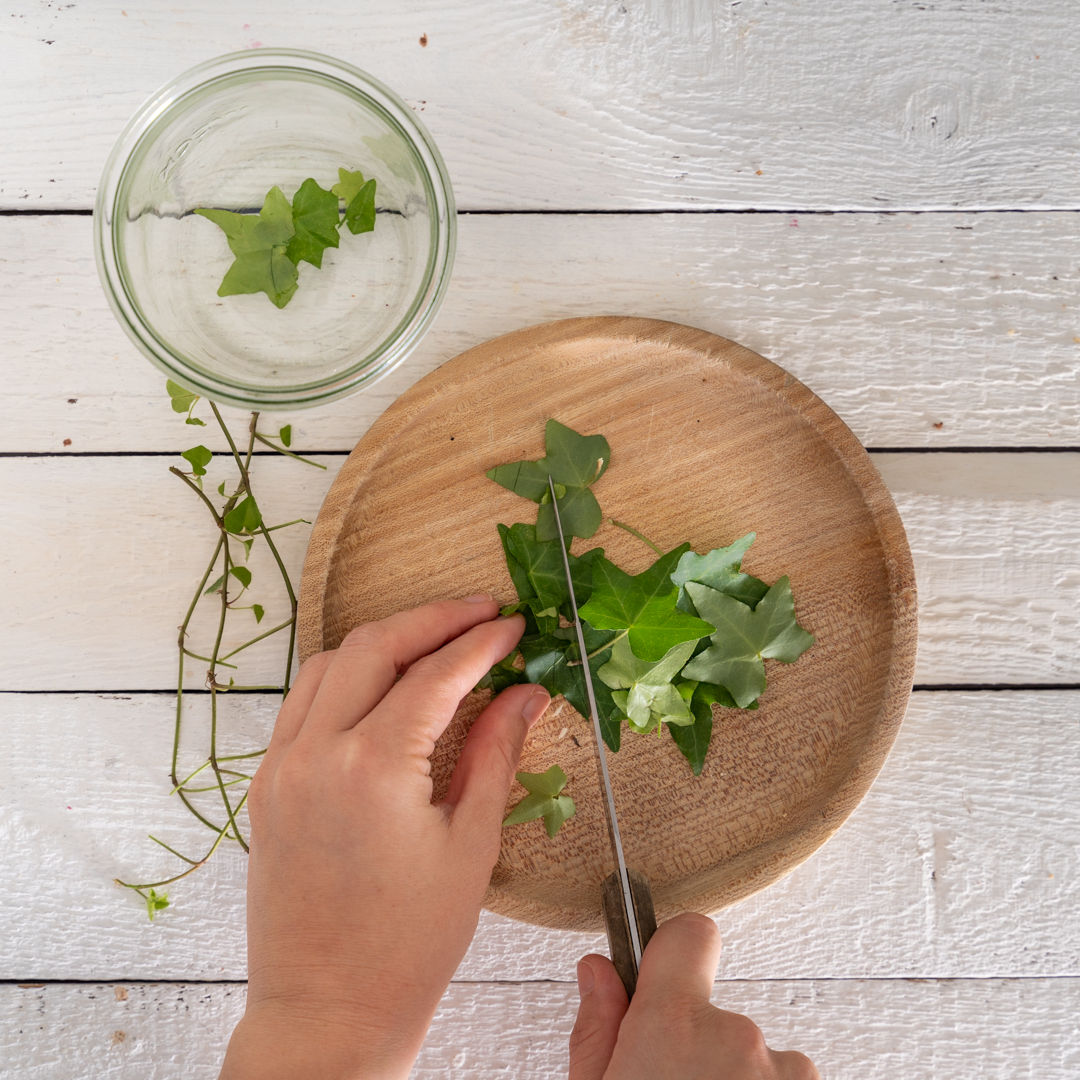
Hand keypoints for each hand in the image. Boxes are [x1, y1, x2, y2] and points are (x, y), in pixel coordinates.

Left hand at [219, 597, 547, 1079]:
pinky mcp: (267, 785)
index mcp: (374, 768)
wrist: (328, 1009)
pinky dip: (343, 676)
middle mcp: (317, 753)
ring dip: (384, 640)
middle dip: (433, 619)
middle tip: (482, 612)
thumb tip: (524, 694)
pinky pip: (302, 702)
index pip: (435, 674)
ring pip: (329, 663)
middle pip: (375, 645)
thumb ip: (495, 754)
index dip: (482, 642)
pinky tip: (380, 684)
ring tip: (435, 640)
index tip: (515, 625)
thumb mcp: (470, 844)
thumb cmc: (409, 943)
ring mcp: (281, 766)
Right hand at [569, 914, 819, 1078]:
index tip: (665, 976)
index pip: (690, 934)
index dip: (675, 952)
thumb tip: (599, 972)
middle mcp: (737, 1038)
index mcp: (673, 1025)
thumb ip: (598, 1032)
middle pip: (717, 1016)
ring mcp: (786, 1074)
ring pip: (754, 1061)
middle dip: (697, 1050)